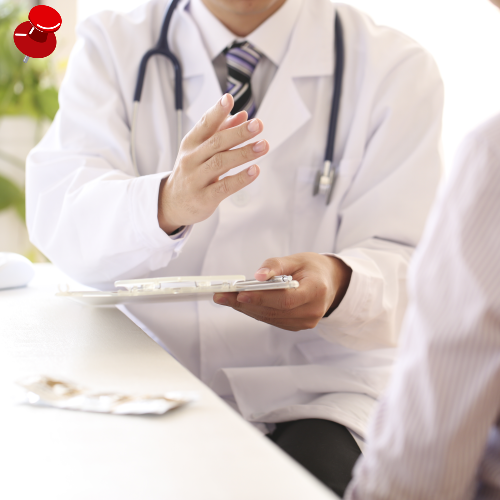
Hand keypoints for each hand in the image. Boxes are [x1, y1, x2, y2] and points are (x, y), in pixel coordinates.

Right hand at [158, 94, 268, 233]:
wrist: (172, 203)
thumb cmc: (191, 172)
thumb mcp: (200, 150)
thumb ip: (221, 132)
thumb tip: (243, 115)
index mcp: (191, 144)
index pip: (204, 124)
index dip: (216, 112)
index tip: (229, 99)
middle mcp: (191, 159)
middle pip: (216, 142)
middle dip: (238, 133)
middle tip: (258, 125)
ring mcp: (196, 179)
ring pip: (221, 163)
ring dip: (244, 153)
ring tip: (263, 145)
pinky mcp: (204, 198)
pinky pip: (224, 187)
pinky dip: (241, 178)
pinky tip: (255, 170)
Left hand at [213, 253, 351, 330]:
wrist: (329, 283)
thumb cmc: (312, 268)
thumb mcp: (297, 259)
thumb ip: (276, 266)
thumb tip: (257, 276)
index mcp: (317, 291)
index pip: (286, 299)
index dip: (262, 298)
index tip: (240, 293)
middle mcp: (313, 310)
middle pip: (274, 311)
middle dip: (245, 303)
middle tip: (222, 296)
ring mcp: (306, 322)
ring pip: (270, 318)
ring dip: (246, 309)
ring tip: (225, 299)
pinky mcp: (297, 326)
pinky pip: (273, 320)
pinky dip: (256, 311)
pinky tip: (241, 303)